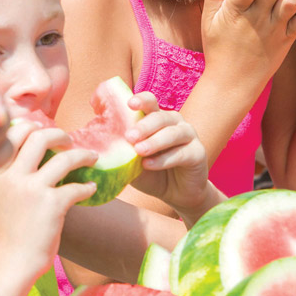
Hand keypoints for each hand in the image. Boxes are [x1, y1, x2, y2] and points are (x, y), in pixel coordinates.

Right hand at [0, 124, 96, 276]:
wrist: (11, 264)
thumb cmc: (9, 232)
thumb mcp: (1, 196)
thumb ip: (13, 175)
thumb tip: (37, 152)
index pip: (13, 134)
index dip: (32, 127)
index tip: (45, 130)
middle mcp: (13, 177)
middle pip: (40, 137)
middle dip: (60, 135)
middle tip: (70, 141)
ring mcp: (33, 189)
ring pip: (65, 158)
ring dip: (84, 155)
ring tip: (92, 158)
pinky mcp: (52, 204)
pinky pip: (77, 186)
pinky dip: (88, 186)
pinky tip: (91, 189)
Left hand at [125, 92, 209, 213]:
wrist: (177, 194)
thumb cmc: (152, 173)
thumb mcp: (132, 162)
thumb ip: (121, 151)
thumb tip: (97, 146)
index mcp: (157, 119)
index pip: (151, 102)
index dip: (141, 100)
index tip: (129, 104)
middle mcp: (174, 123)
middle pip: (161, 116)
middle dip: (144, 125)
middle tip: (129, 136)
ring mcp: (189, 136)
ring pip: (173, 133)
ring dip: (155, 141)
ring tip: (139, 151)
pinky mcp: (198, 153)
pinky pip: (181, 153)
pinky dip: (164, 159)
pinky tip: (149, 165)